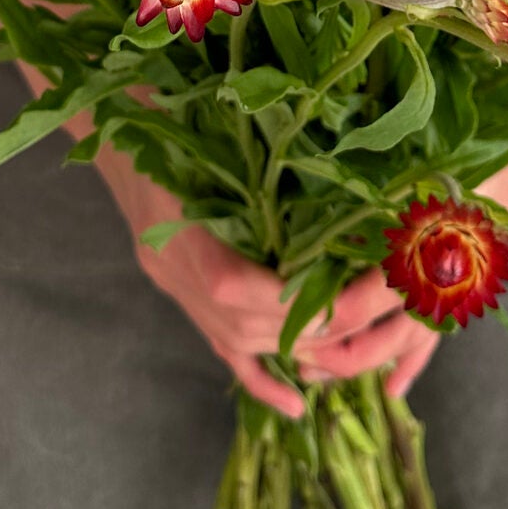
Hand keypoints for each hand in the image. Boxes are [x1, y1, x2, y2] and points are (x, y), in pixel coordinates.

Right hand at [96, 149, 436, 413]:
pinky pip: (223, 350)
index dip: (300, 295)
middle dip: (331, 320)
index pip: (234, 287)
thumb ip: (252, 136)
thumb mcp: (201, 115)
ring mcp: (175, 287)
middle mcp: (174, 269)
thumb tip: (323, 128)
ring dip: (309, 344)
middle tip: (392, 301)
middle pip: (255, 323)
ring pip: (248, 341)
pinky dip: (261, 379)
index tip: (365, 281)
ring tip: (369, 336)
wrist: (114, 120)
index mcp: (174, 224)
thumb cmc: (159, 103)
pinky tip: (297, 405)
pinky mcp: (181, 294)